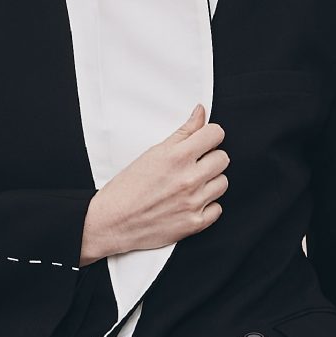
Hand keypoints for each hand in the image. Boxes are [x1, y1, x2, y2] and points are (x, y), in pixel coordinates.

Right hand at [80, 104, 228, 263]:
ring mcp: (193, 202)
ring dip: (210, 182)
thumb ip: (182, 133)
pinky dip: (207, 206)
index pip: (215, 134)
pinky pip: (217, 209)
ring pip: (222, 183)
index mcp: (177, 157)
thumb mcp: (153, 153)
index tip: (204, 141)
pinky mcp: (194, 223)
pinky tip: (191, 203)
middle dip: (211, 158)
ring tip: (191, 184)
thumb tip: (201, 113)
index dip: (210, 135)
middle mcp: (188, 179)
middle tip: (195, 165)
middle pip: (223, 159)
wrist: (112, 222)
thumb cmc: (127, 188)